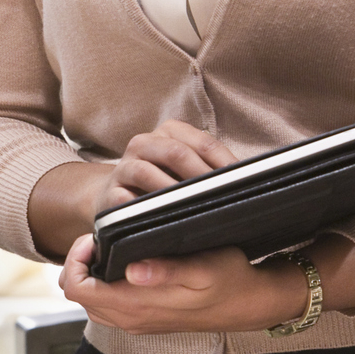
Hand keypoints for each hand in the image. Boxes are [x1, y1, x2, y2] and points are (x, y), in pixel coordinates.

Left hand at [61, 236, 311, 335]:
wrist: (250, 304)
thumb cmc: (230, 280)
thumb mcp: (204, 268)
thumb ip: (166, 271)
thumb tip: (132, 270)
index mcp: (136, 306)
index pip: (76, 289)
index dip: (75, 259)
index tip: (96, 238)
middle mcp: (130, 319)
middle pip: (78, 295)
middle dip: (80, 263)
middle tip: (104, 239)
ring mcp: (136, 322)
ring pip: (91, 302)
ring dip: (93, 274)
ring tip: (114, 249)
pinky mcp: (143, 320)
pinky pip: (108, 306)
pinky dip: (107, 284)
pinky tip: (127, 263)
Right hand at [97, 119, 237, 213]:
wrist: (114, 195)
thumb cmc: (160, 183)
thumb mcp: (183, 169)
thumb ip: (207, 168)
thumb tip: (244, 179)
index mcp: (167, 132)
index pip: (203, 142)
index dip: (224, 162)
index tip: (243, 182)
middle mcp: (143, 143)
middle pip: (175, 152)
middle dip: (200, 175)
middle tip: (220, 196)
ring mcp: (124, 167)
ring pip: (146, 172)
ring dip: (171, 191)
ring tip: (192, 207)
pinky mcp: (110, 193)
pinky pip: (125, 199)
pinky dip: (142, 209)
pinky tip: (161, 220)